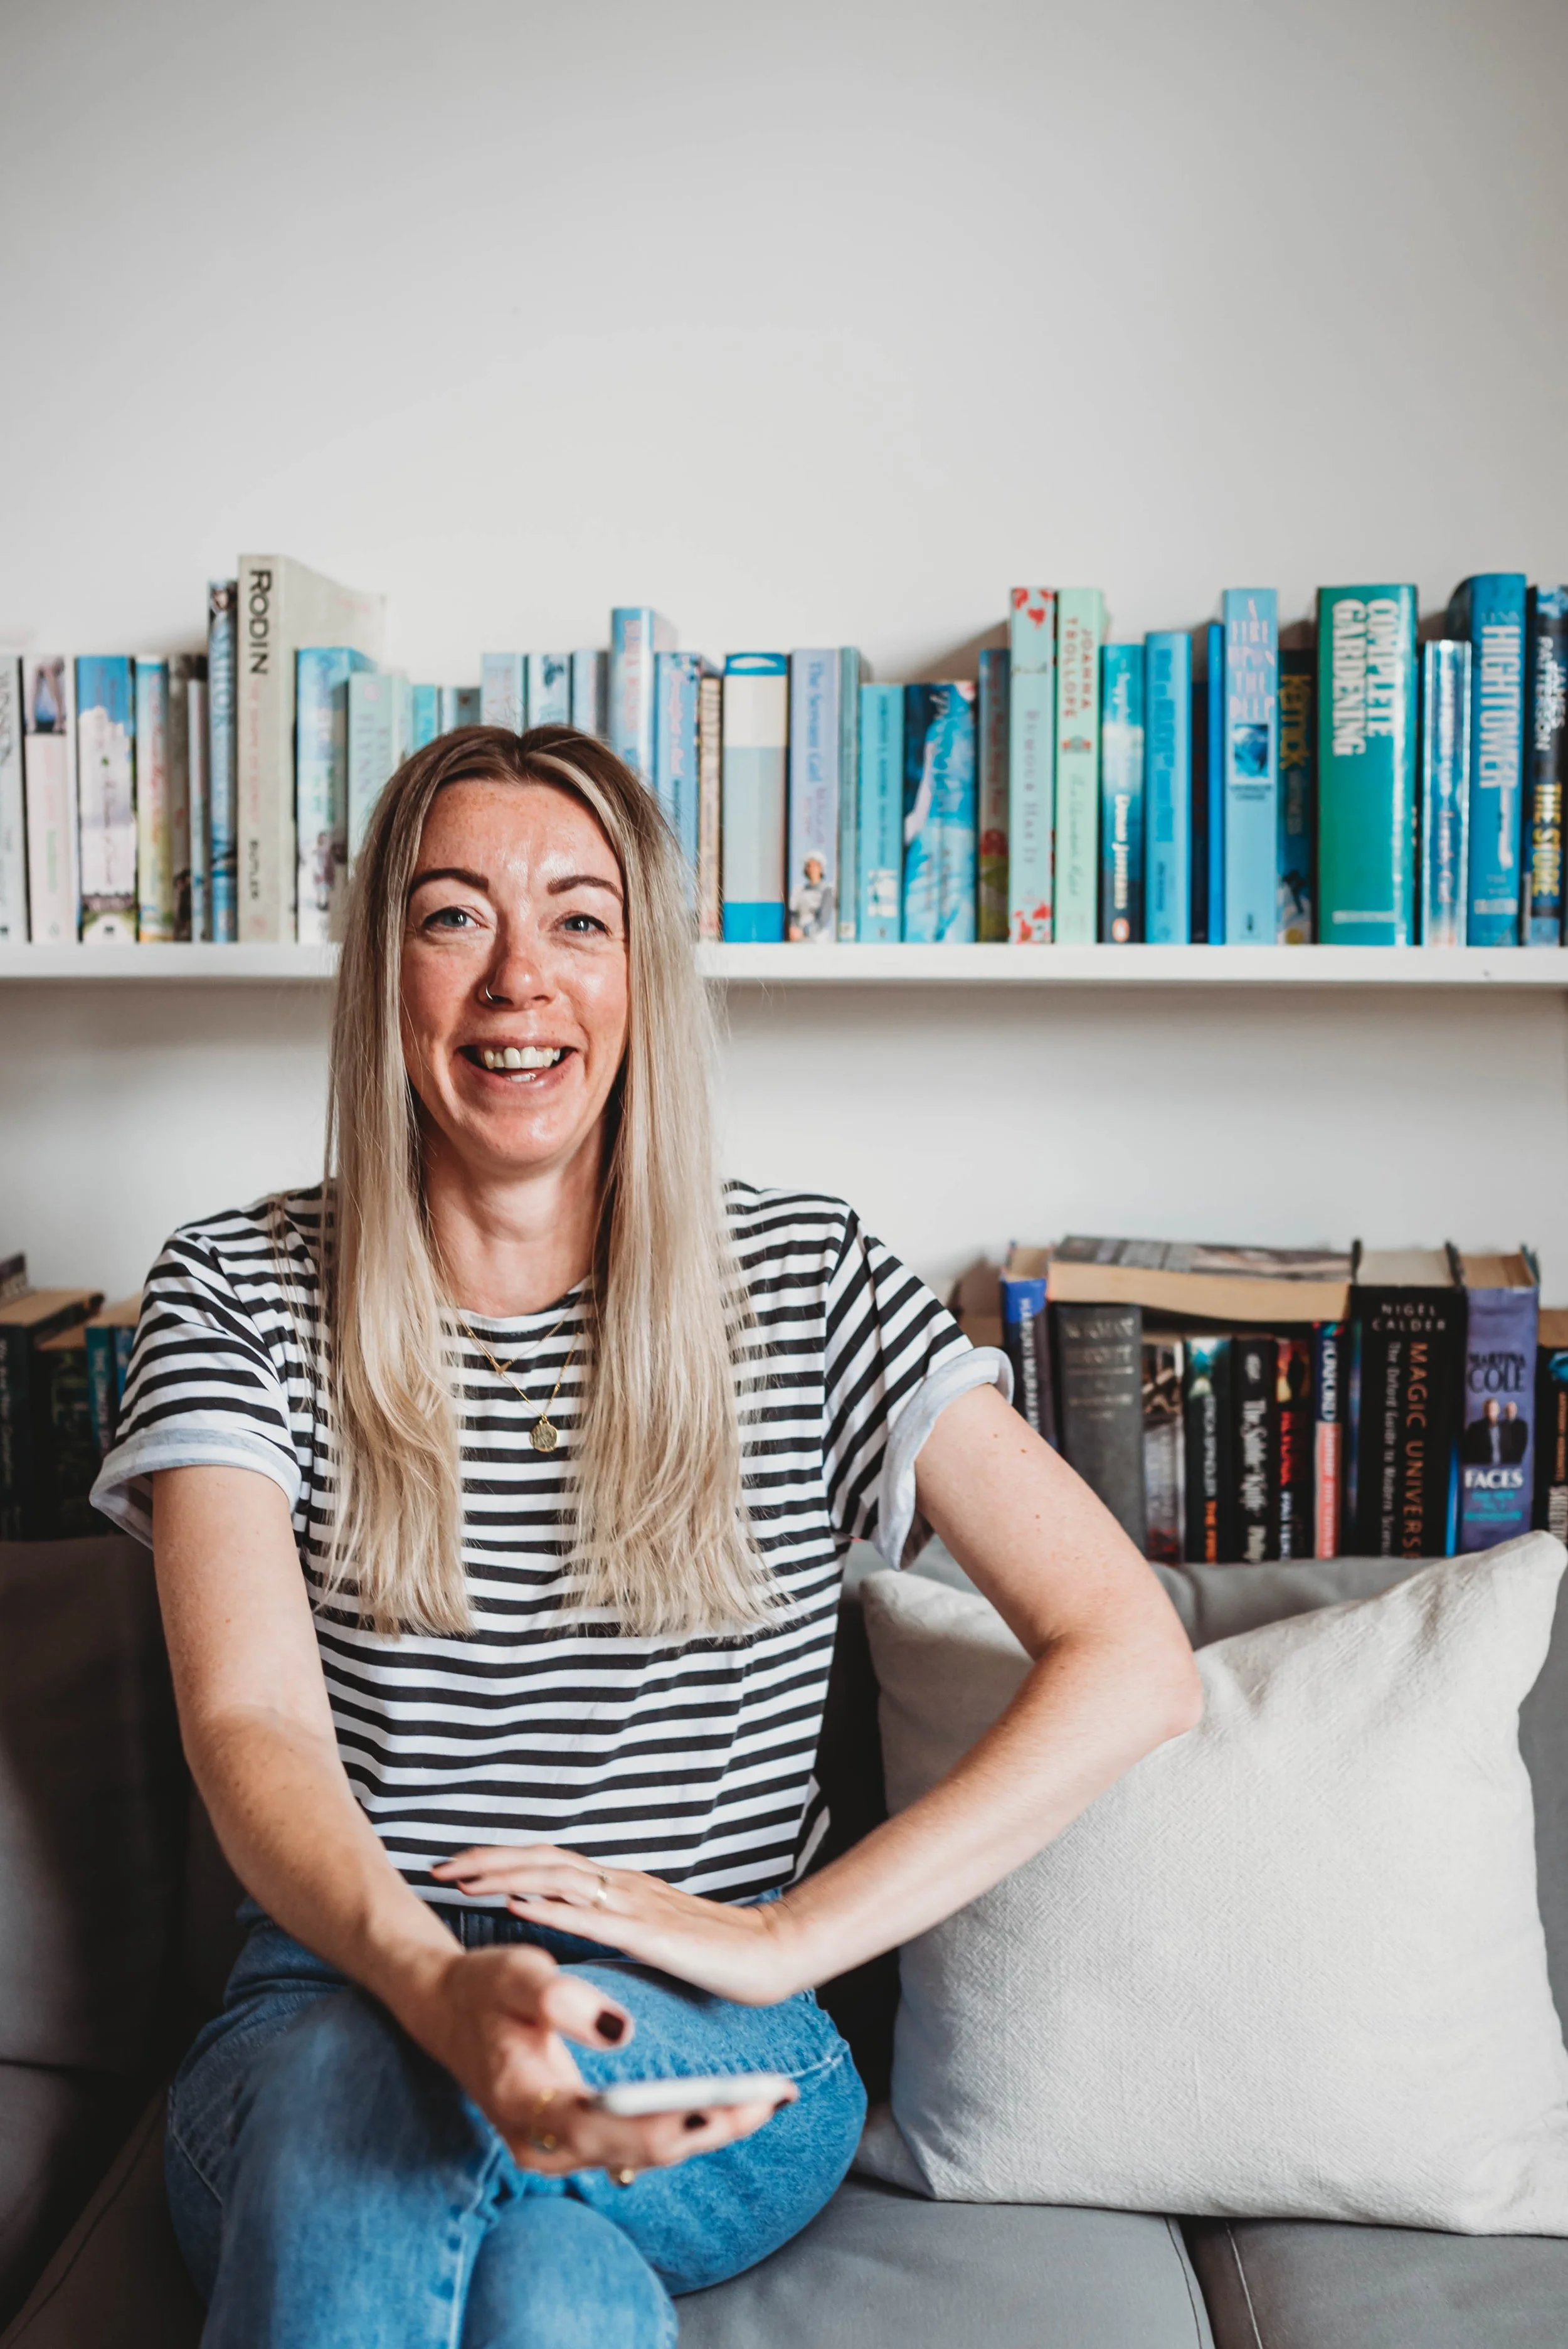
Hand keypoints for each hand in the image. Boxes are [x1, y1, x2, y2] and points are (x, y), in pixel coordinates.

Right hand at [407, 1941, 789, 2177]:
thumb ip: (563, 1998)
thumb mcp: (517, 1975)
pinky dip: (682, 2123)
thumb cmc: (483, 1987)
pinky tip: (725, 2104)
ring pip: (646, 2154)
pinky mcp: (574, 2137)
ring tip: (766, 2101)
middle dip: (714, 2124)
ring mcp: (560, 2149)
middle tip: (775, 2098)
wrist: (445, 2008)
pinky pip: (637, 2142)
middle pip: (645, 2151)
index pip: (623, 2129)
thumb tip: (622, 2029)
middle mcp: (547, 2147)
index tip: (740, 2099)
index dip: (684, 2116)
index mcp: (533, 2108)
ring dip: (706, 2127)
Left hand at [429, 1846, 808, 2005]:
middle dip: (489, 1861)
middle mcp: (622, 1886)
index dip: (505, 1860)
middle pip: (544, 1861)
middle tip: (440, 1865)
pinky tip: (518, 1903)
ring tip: (462, 1879)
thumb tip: (582, 1924)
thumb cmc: (719, 1948)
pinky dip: (549, 1905)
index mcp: (622, 1886)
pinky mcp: (649, 1934)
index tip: (461, 1866)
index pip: (552, 1863)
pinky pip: (590, 1916)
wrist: (773, 1952)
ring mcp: (634, 1905)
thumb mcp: (656, 1933)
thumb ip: (621, 1923)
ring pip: (558, 1879)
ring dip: (506, 1875)